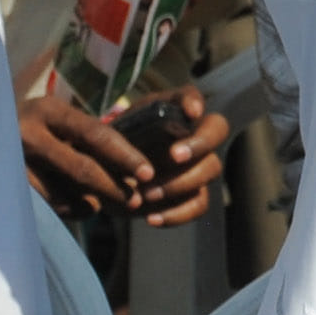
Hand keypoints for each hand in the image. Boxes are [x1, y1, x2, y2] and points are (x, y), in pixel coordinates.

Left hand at [20, 87, 228, 226]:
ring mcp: (195, 164)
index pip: (191, 96)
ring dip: (182, 182)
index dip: (195, 102)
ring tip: (147, 193)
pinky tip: (152, 218)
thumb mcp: (99, 136)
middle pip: (216, 130)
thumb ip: (106, 135)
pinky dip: (178, 213)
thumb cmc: (100, 150)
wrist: (99, 178)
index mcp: (168, 110)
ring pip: (211, 168)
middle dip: (199, 143)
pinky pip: (200, 203)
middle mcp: (190, 133)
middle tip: (174, 156)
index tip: (189, 112)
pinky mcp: (192, 193)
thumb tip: (105, 140)